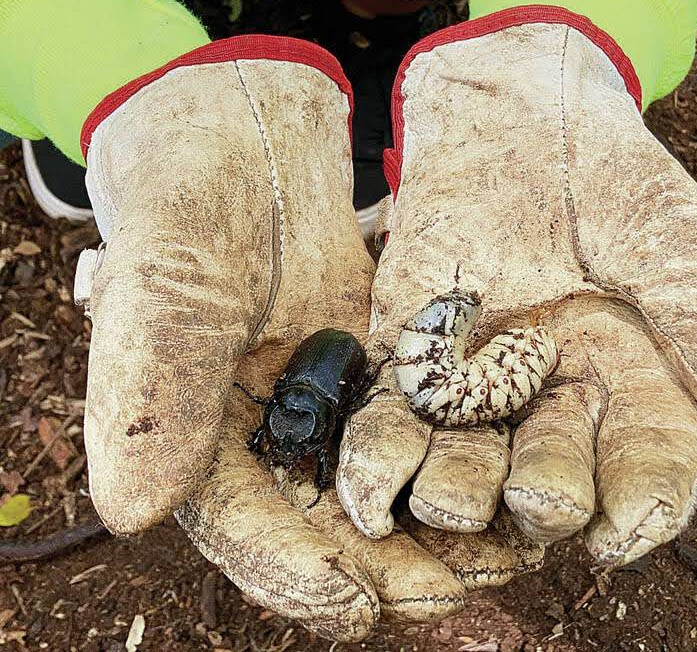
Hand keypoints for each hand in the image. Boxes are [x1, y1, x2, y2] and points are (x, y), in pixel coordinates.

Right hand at [77, 37, 540, 639]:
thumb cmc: (187, 203)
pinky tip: (512, 476)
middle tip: (452, 596)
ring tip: (505, 556)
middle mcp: (264, 431)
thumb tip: (135, 512)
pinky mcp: (377, 367)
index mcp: (194, 430)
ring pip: (382, 485)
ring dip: (438, 526)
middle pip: (322, 523)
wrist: (243, 141)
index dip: (291, 569)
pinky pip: (421, 425)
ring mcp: (325, 401)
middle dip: (386, 566)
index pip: (239, 522)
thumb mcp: (166, 281)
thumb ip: (151, 387)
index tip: (352, 604)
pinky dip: (459, 455)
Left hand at [338, 11, 696, 565]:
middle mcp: (554, 395)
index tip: (622, 534)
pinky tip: (367, 493)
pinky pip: (395, 419)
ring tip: (446, 503)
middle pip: (551, 474)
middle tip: (534, 502)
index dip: (640, 503)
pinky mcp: (414, 357)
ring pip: (469, 462)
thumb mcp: (670, 245)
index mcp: (633, 378)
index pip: (644, 459)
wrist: (509, 113)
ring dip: (456, 493)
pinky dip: (378, 459)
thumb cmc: (602, 171)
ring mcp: (478, 381)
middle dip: (542, 496)